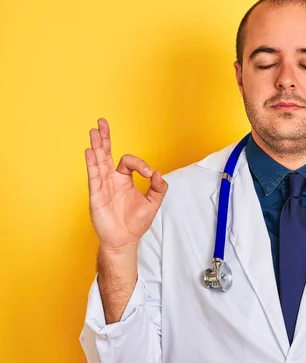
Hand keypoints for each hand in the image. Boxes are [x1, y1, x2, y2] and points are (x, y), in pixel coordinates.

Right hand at [85, 118, 167, 252]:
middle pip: (106, 154)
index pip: (129, 162)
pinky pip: (94, 176)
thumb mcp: (153, 203)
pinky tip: (90, 151)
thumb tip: (157, 172)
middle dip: (105, 138)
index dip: (140, 164)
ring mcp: (102, 186)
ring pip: (98, 162)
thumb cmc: (135, 222)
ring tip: (94, 131)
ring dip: (96, 146)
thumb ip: (158, 187)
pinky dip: (92, 164)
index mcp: (124, 179)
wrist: (124, 240)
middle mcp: (111, 179)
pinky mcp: (96, 195)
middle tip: (101, 122)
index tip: (148, 174)